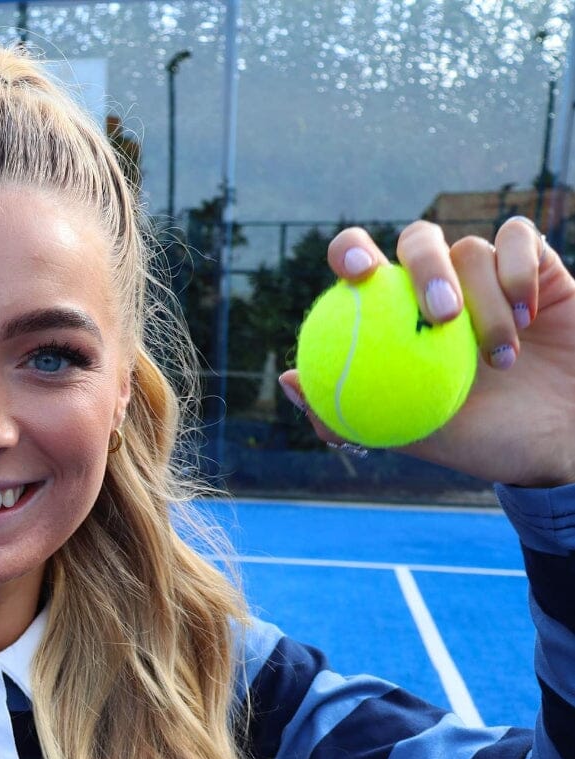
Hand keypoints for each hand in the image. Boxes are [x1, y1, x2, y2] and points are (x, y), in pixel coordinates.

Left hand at [279, 217, 574, 488]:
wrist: (561, 441)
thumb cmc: (488, 442)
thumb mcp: (418, 437)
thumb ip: (354, 411)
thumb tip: (287, 381)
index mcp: (398, 316)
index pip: (362, 267)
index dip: (349, 251)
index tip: (356, 270)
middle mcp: (439, 286)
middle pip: (417, 241)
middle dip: (426, 267)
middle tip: (442, 314)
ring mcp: (487, 271)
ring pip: (472, 250)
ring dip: (486, 305)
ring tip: (502, 362)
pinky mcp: (534, 264)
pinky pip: (519, 239)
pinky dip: (520, 272)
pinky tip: (528, 316)